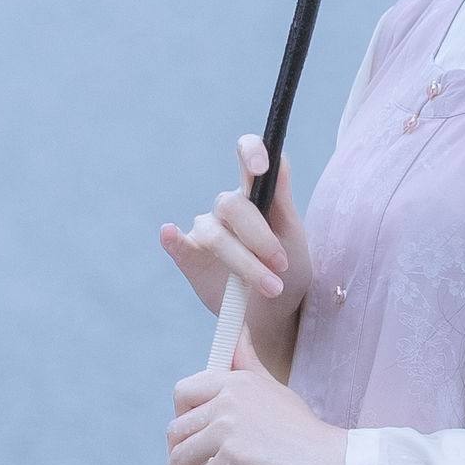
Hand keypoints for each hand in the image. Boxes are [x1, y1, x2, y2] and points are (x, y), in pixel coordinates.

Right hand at [163, 135, 312, 362]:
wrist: (277, 311)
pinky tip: (170, 233)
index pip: (249, 157)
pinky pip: (178, 245)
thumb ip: (282, 200)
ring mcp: (206, 232)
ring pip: (216, 236)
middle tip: (281, 266)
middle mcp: (228, 209)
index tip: (261, 168)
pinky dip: (173, 239)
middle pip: (233, 206)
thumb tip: (277, 159)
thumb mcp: (294, 236)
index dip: (251, 152)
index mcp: (257, 194)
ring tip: (271, 288)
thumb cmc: (288, 268)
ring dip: (245, 263)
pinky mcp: (190, 257)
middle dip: (259, 238)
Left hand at [164, 333, 347, 464]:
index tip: (185, 431)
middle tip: (181, 464)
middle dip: (174, 450)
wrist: (329, 461)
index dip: (179, 415)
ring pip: (180, 456)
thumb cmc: (304, 431)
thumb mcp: (274, 387)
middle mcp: (229, 401)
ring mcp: (229, 431)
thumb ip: (248, 362)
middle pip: (177, 428)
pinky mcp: (232, 462)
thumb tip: (239, 331)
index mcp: (237, 382)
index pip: (184, 392)